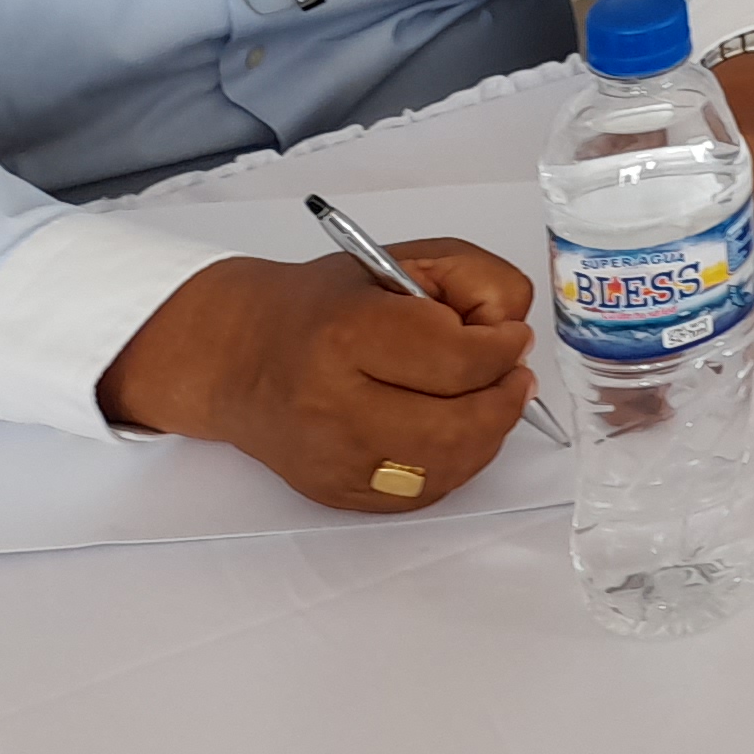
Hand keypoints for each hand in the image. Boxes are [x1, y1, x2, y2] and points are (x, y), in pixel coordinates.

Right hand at [99, 239, 538, 509]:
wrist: (240, 356)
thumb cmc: (324, 305)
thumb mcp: (401, 259)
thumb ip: (476, 279)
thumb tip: (513, 331)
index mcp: (347, 336)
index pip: (457, 360)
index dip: (502, 349)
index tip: (510, 337)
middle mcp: (333, 407)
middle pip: (458, 427)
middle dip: (505, 400)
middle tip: (513, 376)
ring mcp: (334, 460)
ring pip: (447, 468)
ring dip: (488, 434)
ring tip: (489, 399)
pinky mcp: (337, 493)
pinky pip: (424, 494)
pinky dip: (457, 463)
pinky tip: (454, 430)